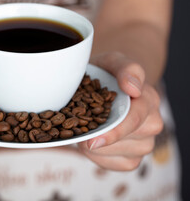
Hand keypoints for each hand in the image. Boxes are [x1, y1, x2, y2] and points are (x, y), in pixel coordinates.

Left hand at [78, 52, 162, 170]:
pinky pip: (118, 165)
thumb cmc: (109, 74)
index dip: (113, 132)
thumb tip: (133, 88)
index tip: (91, 140)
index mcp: (148, 100)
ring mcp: (144, 142)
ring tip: (83, 134)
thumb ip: (126, 69)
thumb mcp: (113, 62)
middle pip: (127, 141)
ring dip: (98, 150)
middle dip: (99, 139)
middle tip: (77, 130)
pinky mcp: (133, 156)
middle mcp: (151, 123)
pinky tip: (90, 146)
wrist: (107, 86)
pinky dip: (101, 159)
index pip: (134, 120)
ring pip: (124, 156)